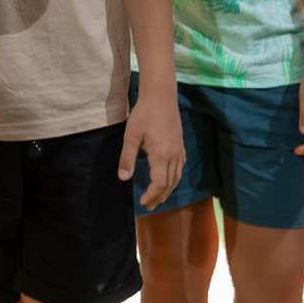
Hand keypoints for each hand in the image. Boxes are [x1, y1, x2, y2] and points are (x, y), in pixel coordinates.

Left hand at [121, 81, 186, 208]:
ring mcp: (179, 150)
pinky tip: (169, 179)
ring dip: (168, 190)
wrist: (161, 96)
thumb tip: (123, 178)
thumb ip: (127, 158)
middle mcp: (174, 155)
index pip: (159, 184)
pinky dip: (174, 178)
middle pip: (169, 184)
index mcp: (162, 155)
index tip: (142, 202)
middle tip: (150, 207)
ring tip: (159, 198)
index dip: (151, 195)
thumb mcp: (131, 136)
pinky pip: (180, 167)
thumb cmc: (144, 114)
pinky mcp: (180, 145)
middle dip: (159, 197)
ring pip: (177, 177)